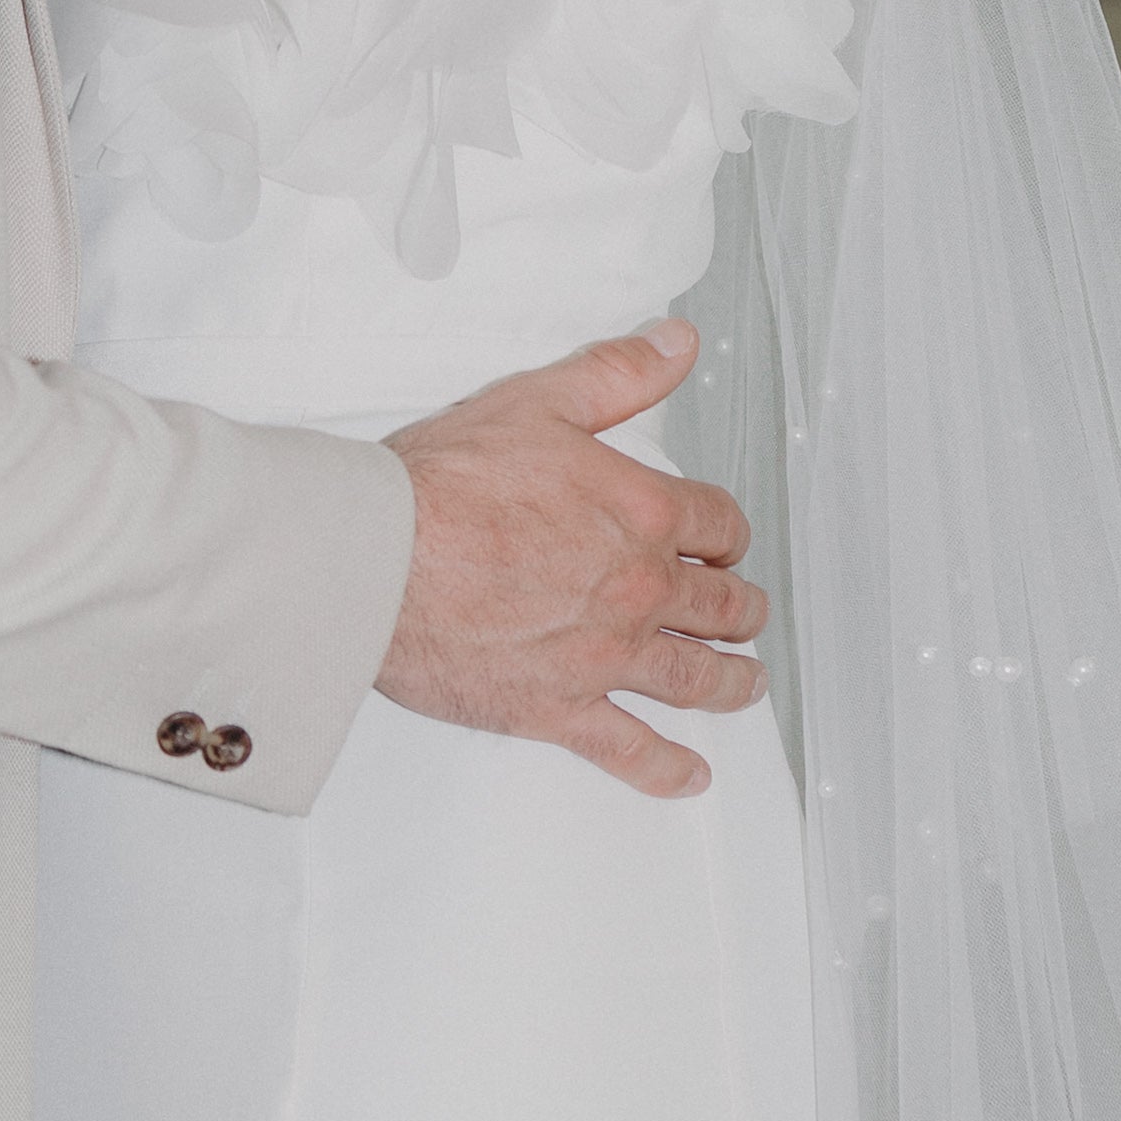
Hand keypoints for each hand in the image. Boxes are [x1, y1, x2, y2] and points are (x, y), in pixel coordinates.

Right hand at [378, 321, 766, 800]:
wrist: (374, 560)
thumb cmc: (439, 485)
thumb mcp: (537, 401)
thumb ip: (617, 375)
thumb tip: (676, 345)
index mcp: (641, 512)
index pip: (717, 523)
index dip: (727, 531)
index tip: (724, 541)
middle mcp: (637, 589)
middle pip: (719, 605)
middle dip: (738, 608)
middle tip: (743, 615)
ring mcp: (604, 657)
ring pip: (696, 679)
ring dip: (732, 683)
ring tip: (746, 685)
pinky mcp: (558, 710)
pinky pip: (631, 752)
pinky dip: (668, 769)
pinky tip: (690, 774)